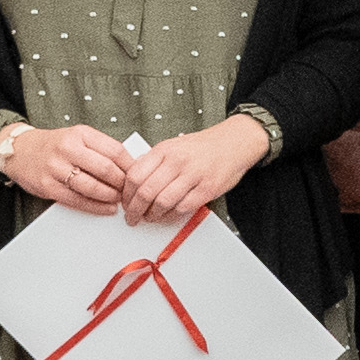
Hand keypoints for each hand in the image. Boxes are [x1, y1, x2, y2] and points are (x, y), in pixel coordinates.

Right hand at [0, 122, 134, 215]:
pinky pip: (77, 200)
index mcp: (80, 134)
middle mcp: (68, 148)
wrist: (19, 151)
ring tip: (120, 201)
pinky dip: (95, 207)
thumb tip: (132, 166)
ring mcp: (56, 168)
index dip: (131, 166)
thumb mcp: (78, 137)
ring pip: (92, 187)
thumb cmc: (55, 146)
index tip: (140, 175)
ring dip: (111, 197)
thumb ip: (101, 149)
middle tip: (132, 192)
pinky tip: (106, 208)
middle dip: (123, 184)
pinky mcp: (48, 186)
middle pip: (106, 169)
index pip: (115, 150)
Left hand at [122, 117, 272, 225]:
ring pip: (163, 202)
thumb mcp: (172, 146)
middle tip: (132, 217)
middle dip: (135, 210)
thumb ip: (153, 162)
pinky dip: (172, 216)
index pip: (135, 175)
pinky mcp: (207, 189)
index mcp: (164, 150)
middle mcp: (177, 161)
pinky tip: (168, 215)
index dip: (126, 194)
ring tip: (151, 217)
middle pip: (146, 192)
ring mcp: (193, 175)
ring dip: (153, 215)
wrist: (233, 142)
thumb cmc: (202, 147)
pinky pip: (182, 208)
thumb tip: (132, 183)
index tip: (125, 203)